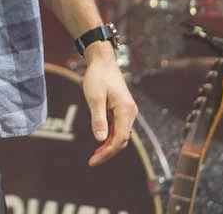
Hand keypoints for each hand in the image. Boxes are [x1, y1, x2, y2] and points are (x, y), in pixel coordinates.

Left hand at [81, 44, 137, 166]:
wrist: (102, 61)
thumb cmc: (98, 77)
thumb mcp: (94, 98)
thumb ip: (98, 119)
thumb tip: (100, 140)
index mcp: (126, 110)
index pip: (120, 139)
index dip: (108, 152)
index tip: (94, 160)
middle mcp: (130, 112)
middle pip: (122, 139)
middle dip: (108, 152)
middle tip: (92, 161)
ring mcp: (127, 111)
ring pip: (121, 135)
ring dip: (109, 146)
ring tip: (95, 156)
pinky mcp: (122, 109)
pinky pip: (118, 128)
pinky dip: (110, 137)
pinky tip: (100, 142)